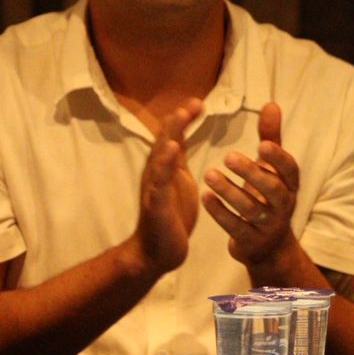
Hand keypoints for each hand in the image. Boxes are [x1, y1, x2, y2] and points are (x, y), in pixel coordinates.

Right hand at [135, 99, 201, 273]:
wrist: (156, 251)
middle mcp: (157, 172)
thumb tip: (178, 139)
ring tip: (179, 117)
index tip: (198, 103)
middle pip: (164, 139)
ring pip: (159, 155)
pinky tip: (171, 150)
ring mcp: (154, 186)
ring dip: (169, 134)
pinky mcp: (156, 203)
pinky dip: (163, 163)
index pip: (173, 136)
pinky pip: (159, 180)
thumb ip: (176, 160)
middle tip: (192, 103)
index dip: (183, 118)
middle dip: (177, 120)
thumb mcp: (177, 182)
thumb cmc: (170, 216)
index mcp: (166, 167)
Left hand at [202, 102, 300, 268]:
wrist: (268, 247)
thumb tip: (271, 104)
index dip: (278, 158)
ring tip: (208, 174)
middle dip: (252, 173)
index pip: (290, 170)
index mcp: (289, 186)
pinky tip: (205, 197)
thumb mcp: (271, 169)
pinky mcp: (250, 241)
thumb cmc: (268, 198)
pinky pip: (236, 227)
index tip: (262, 144)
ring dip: (230, 192)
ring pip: (252, 209)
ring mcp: (268, 226)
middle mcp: (283, 206)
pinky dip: (220, 213)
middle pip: (272, 190)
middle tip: (228, 157)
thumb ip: (271, 138)